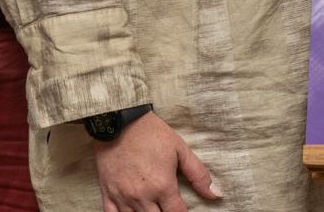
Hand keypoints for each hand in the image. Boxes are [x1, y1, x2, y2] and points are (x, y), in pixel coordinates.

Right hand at [93, 112, 220, 211]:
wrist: (119, 121)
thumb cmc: (151, 133)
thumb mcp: (180, 150)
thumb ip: (199, 175)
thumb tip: (215, 195)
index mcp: (162, 186)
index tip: (182, 209)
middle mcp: (142, 197)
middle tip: (167, 206)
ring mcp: (123, 197)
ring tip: (153, 207)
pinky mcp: (107, 193)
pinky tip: (132, 211)